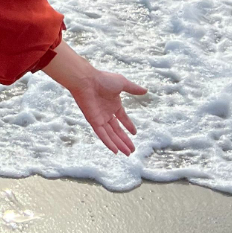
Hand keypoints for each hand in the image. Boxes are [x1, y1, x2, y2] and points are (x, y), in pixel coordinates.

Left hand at [42, 39, 146, 154]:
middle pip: (117, 130)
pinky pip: (102, 135)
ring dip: (119, 144)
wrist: (86, 80)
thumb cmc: (102, 79)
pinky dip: (109, 143)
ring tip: (128, 153)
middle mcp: (107, 113)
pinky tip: (116, 150)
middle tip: (132, 150)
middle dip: (125, 140)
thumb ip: (133, 88)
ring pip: (111, 135)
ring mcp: (100, 118)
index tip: (134, 133)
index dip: (128, 125)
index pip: (122, 118)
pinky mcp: (94, 121)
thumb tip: (145, 91)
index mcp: (113, 104)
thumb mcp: (122, 83)